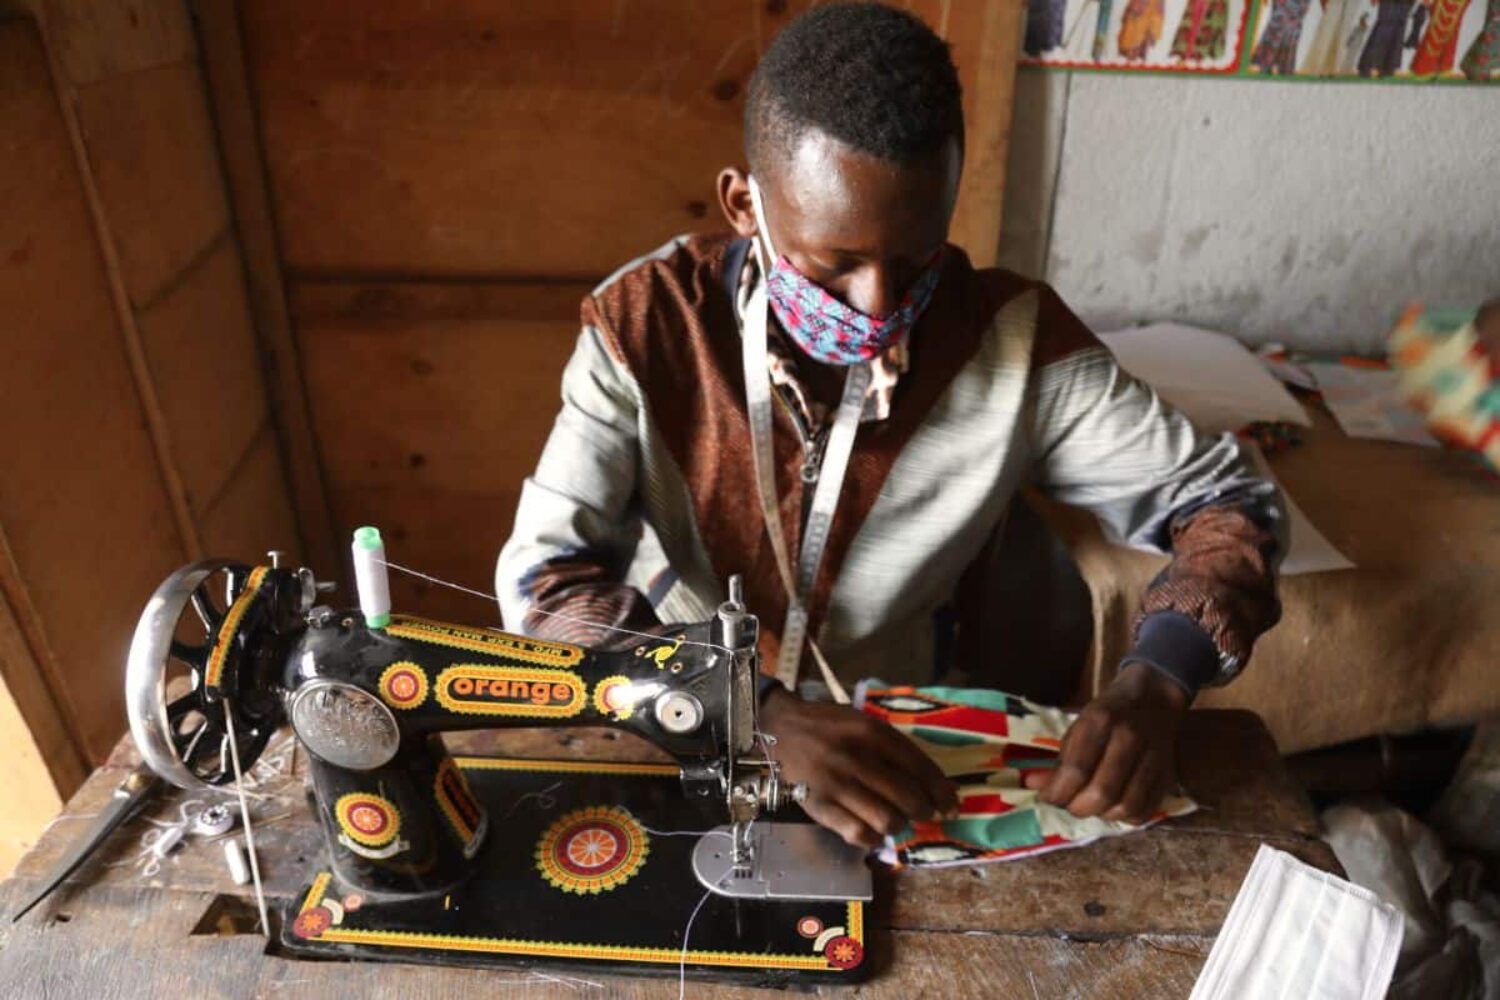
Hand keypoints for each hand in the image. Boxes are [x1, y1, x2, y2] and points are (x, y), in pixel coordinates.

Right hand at [759, 687, 959, 848]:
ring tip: (897, 821)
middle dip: (924, 812)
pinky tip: (876, 834)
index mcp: (872, 733)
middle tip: (925, 814)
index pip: (919, 767)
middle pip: (907, 798)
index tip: (951, 805)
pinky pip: (857, 834)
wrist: (780, 729)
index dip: (941, 791)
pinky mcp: (819, 805)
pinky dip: (873, 839)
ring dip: (899, 825)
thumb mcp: (863, 722)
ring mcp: (837, 784)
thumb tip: (929, 781)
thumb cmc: (828, 725)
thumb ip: (892, 746)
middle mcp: (857, 758)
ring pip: (887, 820)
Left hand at [1022, 663, 1188, 822]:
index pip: (1076, 769)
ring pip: (1126, 805)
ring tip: (1090, 807)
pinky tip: (1113, 809)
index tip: (1046, 798)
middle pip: (1102, 792)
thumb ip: (1059, 758)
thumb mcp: (1079, 725)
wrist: (1153, 698)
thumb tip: (1033, 785)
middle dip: (1078, 808)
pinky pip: (1147, 809)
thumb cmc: (1108, 713)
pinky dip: (1126, 817)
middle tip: (1068, 806)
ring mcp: (1153, 757)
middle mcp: (1129, 738)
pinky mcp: (1168, 774)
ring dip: (1102, 815)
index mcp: (1101, 720)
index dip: (1057, 792)